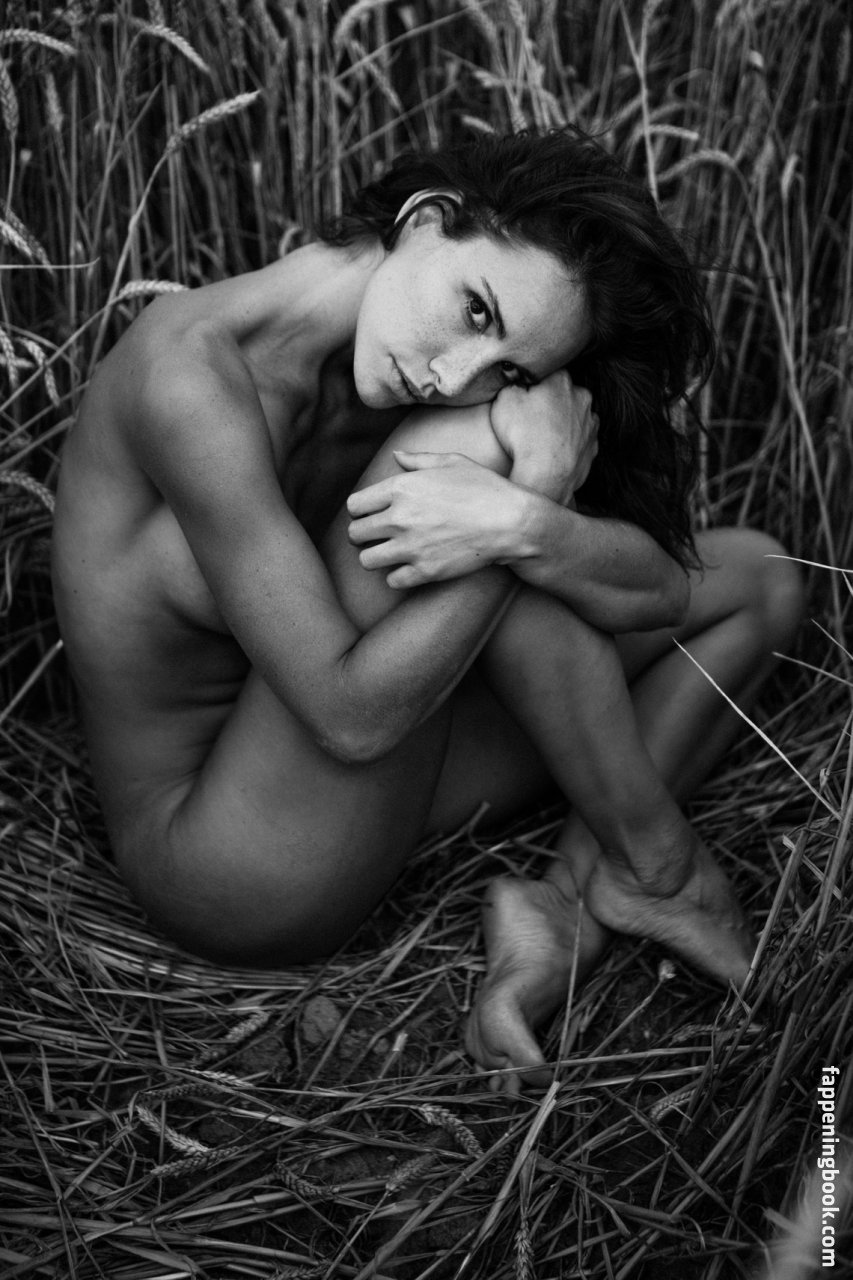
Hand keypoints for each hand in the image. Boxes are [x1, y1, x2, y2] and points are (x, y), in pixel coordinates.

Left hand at [346, 451, 518, 587]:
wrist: (512, 522)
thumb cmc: (485, 488)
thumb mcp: (453, 462)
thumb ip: (419, 460)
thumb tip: (397, 455)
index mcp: (401, 488)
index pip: (354, 505)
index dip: (360, 511)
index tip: (371, 514)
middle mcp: (400, 518)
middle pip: (355, 534)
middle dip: (364, 534)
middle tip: (379, 536)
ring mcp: (411, 547)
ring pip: (366, 561)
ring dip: (376, 557)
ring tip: (390, 553)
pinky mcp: (425, 571)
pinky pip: (392, 581)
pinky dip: (398, 576)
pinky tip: (410, 568)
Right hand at [489, 370, 598, 504]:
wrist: (545, 477)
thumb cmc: (523, 436)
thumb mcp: (504, 399)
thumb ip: (512, 384)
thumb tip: (517, 382)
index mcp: (561, 380)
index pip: (547, 373)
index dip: (532, 385)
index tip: (522, 397)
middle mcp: (582, 397)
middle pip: (562, 394)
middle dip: (549, 403)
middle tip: (529, 419)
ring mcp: (590, 424)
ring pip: (573, 417)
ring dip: (561, 424)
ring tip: (541, 439)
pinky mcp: (592, 448)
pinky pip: (579, 441)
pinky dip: (569, 444)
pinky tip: (553, 453)